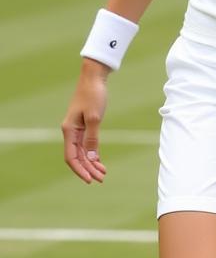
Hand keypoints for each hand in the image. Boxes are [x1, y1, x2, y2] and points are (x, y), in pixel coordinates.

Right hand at [61, 60, 110, 183]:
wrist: (94, 78)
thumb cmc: (93, 95)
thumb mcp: (94, 117)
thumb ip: (92, 138)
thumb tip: (92, 158)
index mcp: (69, 130)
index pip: (72, 157)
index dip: (80, 170)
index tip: (90, 179)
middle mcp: (70, 132)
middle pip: (77, 157)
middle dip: (88, 169)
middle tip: (101, 179)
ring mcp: (77, 129)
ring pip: (82, 152)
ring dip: (91, 163)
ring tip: (103, 173)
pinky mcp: (84, 125)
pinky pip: (86, 145)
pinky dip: (93, 154)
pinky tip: (99, 161)